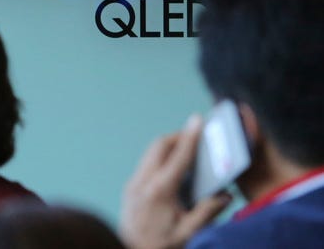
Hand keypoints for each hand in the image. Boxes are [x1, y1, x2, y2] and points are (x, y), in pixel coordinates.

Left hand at [119, 115, 230, 248]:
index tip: (197, 120)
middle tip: (196, 137)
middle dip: (178, 137)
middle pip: (159, 146)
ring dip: (168, 148)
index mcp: (160, 190)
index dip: (190, 136)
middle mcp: (143, 181)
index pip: (178, 156)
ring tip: (187, 151)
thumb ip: (207, 212)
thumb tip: (226, 194)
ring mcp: (133, 183)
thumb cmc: (160, 246)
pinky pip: (145, 164)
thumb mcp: (188, 234)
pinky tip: (173, 170)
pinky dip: (160, 160)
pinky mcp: (129, 188)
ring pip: (150, 154)